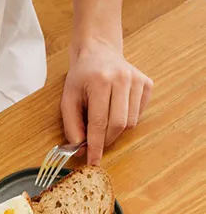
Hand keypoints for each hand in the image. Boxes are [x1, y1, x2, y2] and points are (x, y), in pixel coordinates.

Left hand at [61, 39, 152, 163]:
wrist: (98, 51)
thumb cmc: (81, 77)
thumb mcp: (67, 98)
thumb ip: (72, 124)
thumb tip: (80, 148)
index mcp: (100, 81)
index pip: (99, 122)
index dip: (96, 145)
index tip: (93, 161)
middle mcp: (122, 79)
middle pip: (118, 124)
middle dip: (106, 140)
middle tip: (96, 145)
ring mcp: (138, 80)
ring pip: (131, 122)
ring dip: (116, 131)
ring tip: (103, 121)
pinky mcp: (147, 84)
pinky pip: (139, 114)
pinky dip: (126, 119)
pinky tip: (116, 108)